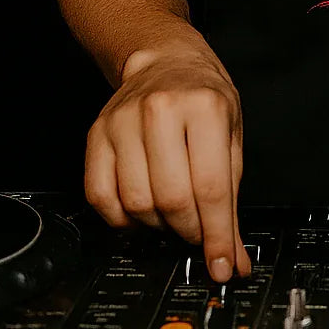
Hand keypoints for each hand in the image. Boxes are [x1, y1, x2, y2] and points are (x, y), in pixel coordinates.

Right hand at [84, 41, 251, 282]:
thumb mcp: (232, 137)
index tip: (221, 266)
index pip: (210, 187)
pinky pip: (101, 197)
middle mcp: (161, 110)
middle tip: (197, 232)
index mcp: (205, 107)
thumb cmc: (204, 99)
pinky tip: (141, 211)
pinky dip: (122, 219)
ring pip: (136, 203)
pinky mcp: (97, 134)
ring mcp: (123, 121)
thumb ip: (231, 200)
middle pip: (172, 199)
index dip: (217, 236)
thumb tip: (231, 258)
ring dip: (158, 225)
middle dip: (189, 231)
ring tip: (172, 214)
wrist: (166, 61)